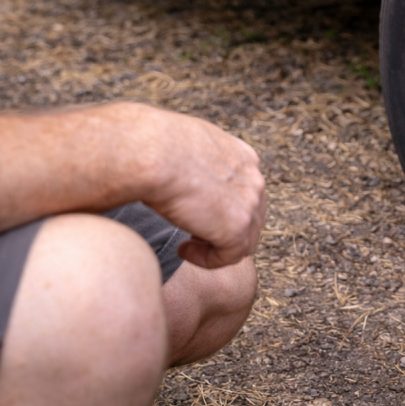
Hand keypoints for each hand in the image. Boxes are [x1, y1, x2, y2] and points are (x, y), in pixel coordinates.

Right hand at [127, 105, 265, 268]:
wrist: (151, 152)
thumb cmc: (152, 146)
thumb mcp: (184, 146)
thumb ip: (194, 161)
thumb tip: (177, 170)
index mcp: (242, 156)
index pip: (246, 192)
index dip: (225, 209)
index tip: (198, 215)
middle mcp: (253, 178)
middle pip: (251, 217)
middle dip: (225, 230)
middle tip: (194, 236)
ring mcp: (249, 202)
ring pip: (243, 239)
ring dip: (216, 246)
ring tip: (186, 245)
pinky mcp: (237, 226)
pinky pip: (229, 256)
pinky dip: (207, 259)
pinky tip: (183, 251)